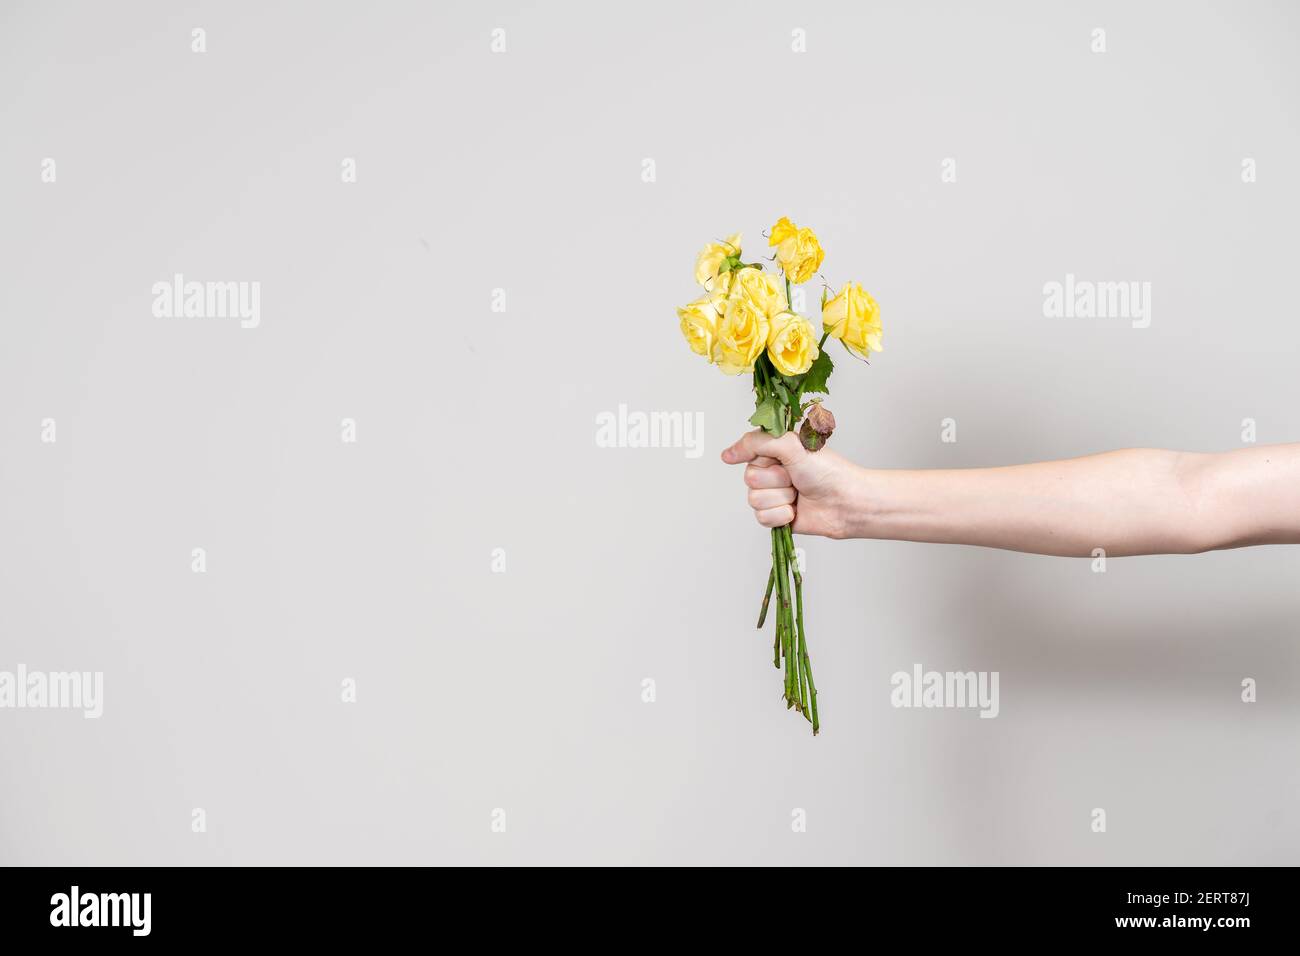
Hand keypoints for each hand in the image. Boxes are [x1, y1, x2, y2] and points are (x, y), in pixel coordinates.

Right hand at [720, 429, 857, 537]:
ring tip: (798, 494)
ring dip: (780, 498)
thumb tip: (726, 455)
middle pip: (749, 479)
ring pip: (754, 500)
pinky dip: (781, 515)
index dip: (765, 460)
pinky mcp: (776, 516)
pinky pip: (761, 518)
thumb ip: (757, 443)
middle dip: (775, 480)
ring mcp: (773, 495)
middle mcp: (771, 472)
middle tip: (795, 478)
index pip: (747, 453)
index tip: (781, 461)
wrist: (845, 502)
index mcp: (774, 451)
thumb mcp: (791, 445)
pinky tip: (795, 510)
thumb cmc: (827, 471)